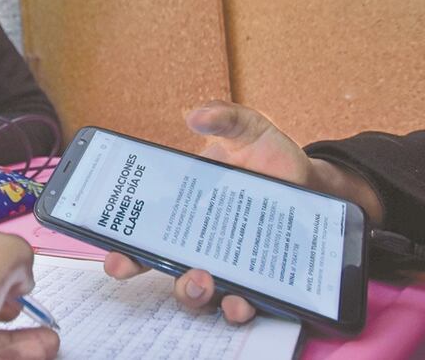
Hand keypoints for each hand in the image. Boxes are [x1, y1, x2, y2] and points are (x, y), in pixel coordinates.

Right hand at [105, 100, 381, 324]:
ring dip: (191, 293)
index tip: (112, 257)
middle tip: (138, 265)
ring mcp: (228, 264)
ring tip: (201, 280)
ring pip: (199, 295)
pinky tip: (240, 300)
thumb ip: (225, 118)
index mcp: (183, 209)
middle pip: (161, 267)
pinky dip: (236, 308)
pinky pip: (243, 304)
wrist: (312, 181)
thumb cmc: (269, 155)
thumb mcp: (247, 129)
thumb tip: (196, 116)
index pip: (143, 234)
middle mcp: (198, 242)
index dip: (122, 250)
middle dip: (144, 271)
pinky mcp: (259, 279)